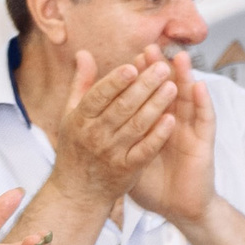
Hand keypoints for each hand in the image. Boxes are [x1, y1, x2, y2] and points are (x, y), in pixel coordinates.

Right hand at [47, 48, 178, 209]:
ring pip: (137, 125)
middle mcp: (95, 135)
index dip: (115, 81)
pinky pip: (145, 150)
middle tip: (163, 68)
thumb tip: (84, 53)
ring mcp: (112, 153)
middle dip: (144, 86)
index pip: (99, 96)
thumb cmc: (75, 146)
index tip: (133, 65)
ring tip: (172, 86)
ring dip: (156, 105)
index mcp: (80, 119)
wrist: (77, 191)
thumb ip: (81, 83)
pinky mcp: (127, 169)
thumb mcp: (71, 114)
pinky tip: (172, 119)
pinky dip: (158, 135)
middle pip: (122, 107)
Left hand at [126, 56, 215, 225]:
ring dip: (185, 77)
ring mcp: (190, 131)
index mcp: (154, 124)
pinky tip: (199, 86)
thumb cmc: (152, 182)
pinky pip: (204, 120)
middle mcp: (174, 122)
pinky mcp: (204, 143)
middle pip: (168, 90)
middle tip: (151, 49)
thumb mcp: (128, 156)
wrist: (177, 208)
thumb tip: (93, 120)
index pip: (147, 95)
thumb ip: (114, 134)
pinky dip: (203, 102)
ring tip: (178, 57)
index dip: (141, 78)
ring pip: (188, 98)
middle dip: (159, 70)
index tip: (131, 59)